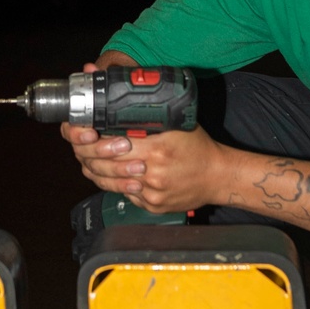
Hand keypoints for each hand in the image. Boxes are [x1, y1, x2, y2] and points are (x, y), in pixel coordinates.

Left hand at [61, 122, 228, 215]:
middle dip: (98, 154)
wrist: (218, 176)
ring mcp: (152, 193)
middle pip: (111, 164)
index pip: (115, 143)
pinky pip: (128, 196)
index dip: (100, 138)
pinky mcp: (153, 207)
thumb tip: (121, 102)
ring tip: (102, 159)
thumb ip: (150, 115)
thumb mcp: (176, 123)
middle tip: (91, 144)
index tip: (92, 130)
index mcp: (156, 149)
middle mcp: (152, 174)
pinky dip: (122, 185)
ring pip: (116, 182)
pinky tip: (122, 175)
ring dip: (106, 171)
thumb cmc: (198, 146)